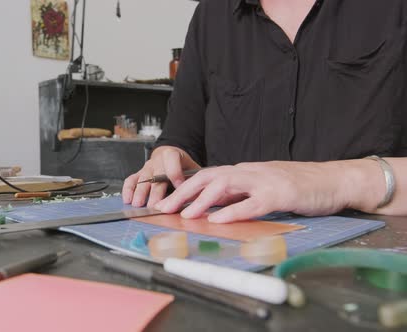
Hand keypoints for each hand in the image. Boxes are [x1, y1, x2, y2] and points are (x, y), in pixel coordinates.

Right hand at [122, 146, 199, 207]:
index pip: (172, 159)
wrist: (171, 157)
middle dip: (155, 192)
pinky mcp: (139, 174)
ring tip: (138, 204)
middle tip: (155, 205)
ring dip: (140, 192)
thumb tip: (200, 195)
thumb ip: (195, 180)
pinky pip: (131, 180)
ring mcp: (147, 167)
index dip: (175, 173)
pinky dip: (128, 190)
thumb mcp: (193, 169)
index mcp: (172, 155)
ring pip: (142, 179)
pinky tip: (128, 200)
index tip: (179, 188)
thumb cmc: (184, 167)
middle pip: (156, 175)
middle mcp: (157, 160)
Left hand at [154, 160, 375, 222]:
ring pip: (225, 185)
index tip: (165, 202)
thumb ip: (238, 195)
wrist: (333, 180)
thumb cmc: (298, 186)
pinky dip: (233, 210)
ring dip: (202, 200)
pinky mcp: (280, 194)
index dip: (183, 188)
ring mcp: (264, 181)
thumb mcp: (261, 188)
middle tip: (164, 208)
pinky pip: (253, 202)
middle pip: (208, 177)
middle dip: (183, 192)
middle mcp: (249, 172)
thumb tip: (211, 207)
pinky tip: (218, 219)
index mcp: (243, 172)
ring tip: (186, 214)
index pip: (206, 177)